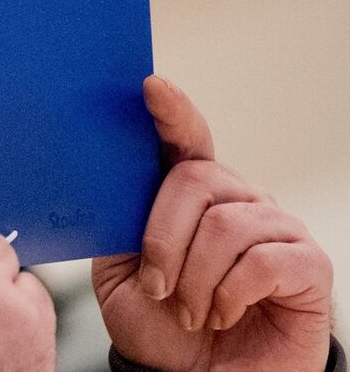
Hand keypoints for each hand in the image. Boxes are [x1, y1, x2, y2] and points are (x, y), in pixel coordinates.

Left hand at [92, 76, 333, 371]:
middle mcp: (238, 200)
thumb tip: (106, 180)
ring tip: (190, 311)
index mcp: (190, 197)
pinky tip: (222, 313)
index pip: (185, 141)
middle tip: (157, 287)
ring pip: (225, 224)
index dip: (171, 113)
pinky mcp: (307, 266)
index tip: (150, 88)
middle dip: (163, 238)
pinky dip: (228, 295)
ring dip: (193, 279)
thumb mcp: (119, 272)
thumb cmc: (159, 326)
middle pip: (196, 179)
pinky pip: (263, 260)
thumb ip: (117, 223)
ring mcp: (276, 229)